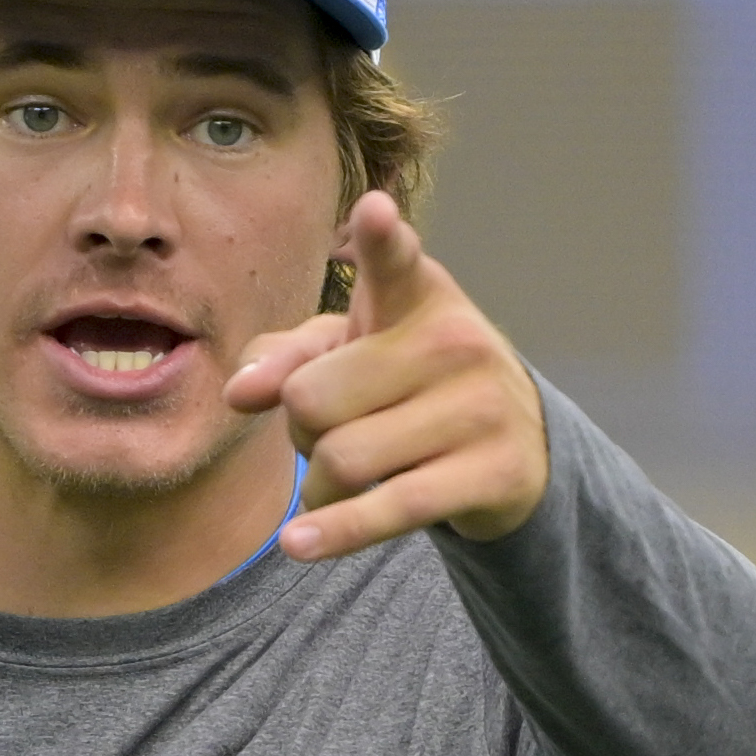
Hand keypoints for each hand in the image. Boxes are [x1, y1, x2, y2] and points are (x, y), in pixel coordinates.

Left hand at [223, 193, 548, 561]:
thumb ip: (286, 358)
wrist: (515, 446)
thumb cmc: (407, 385)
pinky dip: (335, 530)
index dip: (382, 240)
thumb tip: (241, 391)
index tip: (373, 212)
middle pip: (312, 399)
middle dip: (301, 429)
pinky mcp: (493, 472)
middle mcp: (455, 341)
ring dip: (319, 485)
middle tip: (335, 428)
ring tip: (349, 474)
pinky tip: (298, 544)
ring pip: (339, 460)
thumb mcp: (349, 354)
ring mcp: (481, 407)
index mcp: (417, 296)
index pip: (394, 262)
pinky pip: (388, 507)